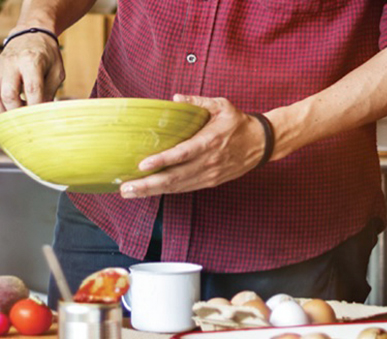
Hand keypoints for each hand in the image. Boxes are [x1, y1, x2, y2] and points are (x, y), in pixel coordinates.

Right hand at [0, 30, 63, 114]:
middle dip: (17, 112)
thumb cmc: (45, 55)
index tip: (38, 115)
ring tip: (12, 114)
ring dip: (1, 111)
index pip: (32, 89)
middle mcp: (11, 64)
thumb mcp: (56, 71)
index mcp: (31, 60)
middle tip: (25, 115)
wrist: (30, 35)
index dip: (35, 106)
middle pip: (8, 94)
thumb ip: (50, 91)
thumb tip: (41, 113)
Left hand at [119, 95, 267, 197]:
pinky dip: (164, 191)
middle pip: (174, 177)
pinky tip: (147, 191)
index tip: (142, 165)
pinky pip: (183, 188)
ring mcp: (208, 175)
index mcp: (210, 142)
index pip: (183, 154)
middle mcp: (208, 162)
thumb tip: (175, 98)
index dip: (162, 161)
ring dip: (151, 191)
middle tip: (125, 188)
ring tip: (129, 192)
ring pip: (176, 187)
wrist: (262, 143)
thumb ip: (197, 101)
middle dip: (147, 184)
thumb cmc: (238, 123)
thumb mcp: (220, 105)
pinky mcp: (208, 182)